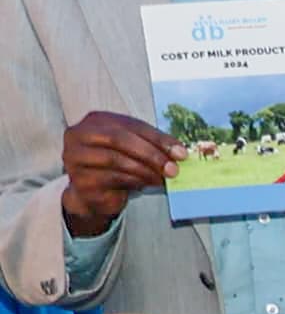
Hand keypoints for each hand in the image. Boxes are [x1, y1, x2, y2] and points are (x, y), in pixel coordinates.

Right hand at [57, 112, 173, 234]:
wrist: (93, 193)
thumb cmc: (116, 165)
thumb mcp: (134, 149)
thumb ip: (152, 145)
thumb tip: (180, 152)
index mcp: (95, 120)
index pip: (131, 125)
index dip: (158, 138)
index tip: (181, 153)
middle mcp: (79, 135)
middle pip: (119, 139)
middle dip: (150, 154)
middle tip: (173, 168)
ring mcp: (75, 157)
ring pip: (115, 160)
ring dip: (145, 170)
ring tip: (162, 178)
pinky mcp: (79, 179)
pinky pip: (112, 178)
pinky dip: (135, 181)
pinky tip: (147, 184)